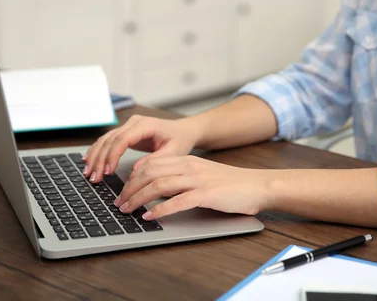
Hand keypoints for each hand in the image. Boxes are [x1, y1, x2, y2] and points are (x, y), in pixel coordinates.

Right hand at [83, 115, 201, 182]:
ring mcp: (128, 126)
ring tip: (88, 173)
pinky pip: (108, 140)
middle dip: (100, 159)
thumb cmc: (180, 140)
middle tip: (94, 177)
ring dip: (95, 156)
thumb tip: (135, 170)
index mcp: (146, 125)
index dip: (112, 155)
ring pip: (106, 139)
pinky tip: (88, 161)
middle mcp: (134, 123)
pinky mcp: (125, 132)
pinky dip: (97, 151)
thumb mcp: (174, 152)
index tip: (107, 171)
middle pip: (110, 139)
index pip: (123, 139)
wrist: (183, 131)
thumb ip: (155, 160)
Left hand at [113, 155, 273, 219]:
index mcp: (186, 160)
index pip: (150, 164)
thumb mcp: (202, 174)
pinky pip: (177, 201)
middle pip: (149, 173)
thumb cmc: (231, 184)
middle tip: (119, 203)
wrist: (257, 185)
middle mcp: (189, 167)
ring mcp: (197, 180)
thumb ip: (181, 177)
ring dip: (138, 198)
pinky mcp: (206, 195)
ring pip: (158, 185)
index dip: (132, 177)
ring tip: (127, 210)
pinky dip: (159, 209)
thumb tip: (157, 189)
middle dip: (129, 188)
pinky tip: (149, 216)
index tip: (123, 190)